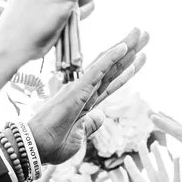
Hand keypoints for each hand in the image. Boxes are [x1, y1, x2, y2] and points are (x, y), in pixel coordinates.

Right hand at [26, 31, 148, 163]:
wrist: (35, 149)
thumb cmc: (51, 146)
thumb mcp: (78, 138)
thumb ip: (90, 125)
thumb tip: (100, 116)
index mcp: (85, 101)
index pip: (111, 81)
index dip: (127, 68)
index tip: (142, 56)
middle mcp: (84, 91)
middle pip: (112, 67)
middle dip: (130, 51)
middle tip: (145, 34)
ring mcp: (80, 89)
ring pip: (107, 64)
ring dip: (125, 48)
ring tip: (141, 32)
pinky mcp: (77, 91)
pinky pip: (97, 71)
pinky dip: (110, 58)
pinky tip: (124, 47)